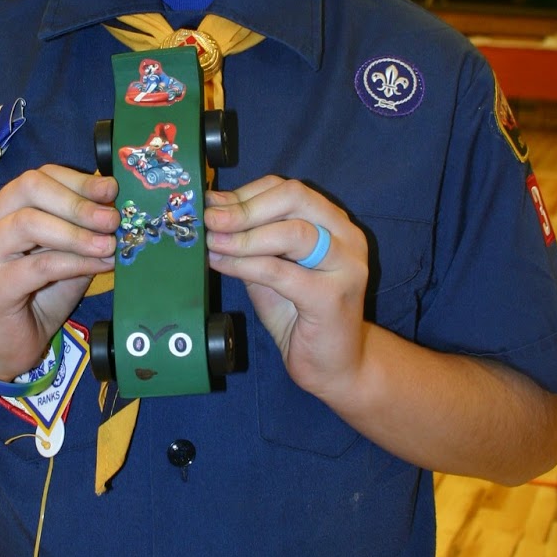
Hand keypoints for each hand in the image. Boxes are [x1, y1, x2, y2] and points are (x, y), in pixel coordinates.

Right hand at [0, 165, 117, 381]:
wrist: (8, 344)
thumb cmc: (38, 294)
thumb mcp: (67, 253)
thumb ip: (84, 229)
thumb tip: (116, 206)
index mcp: (2, 209)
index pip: (39, 177)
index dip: (78, 181)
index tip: (112, 190)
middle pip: (30, 188)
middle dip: (77, 202)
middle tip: (112, 219)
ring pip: (30, 222)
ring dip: (77, 233)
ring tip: (108, 245)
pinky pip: (40, 265)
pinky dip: (76, 262)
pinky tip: (100, 266)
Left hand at [205, 175, 369, 398]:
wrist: (332, 367)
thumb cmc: (299, 315)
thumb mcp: (269, 270)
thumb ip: (249, 241)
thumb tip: (213, 210)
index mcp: (334, 223)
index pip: (288, 189)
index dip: (246, 193)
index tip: (212, 205)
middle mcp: (347, 237)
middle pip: (295, 198)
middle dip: (245, 208)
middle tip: (209, 220)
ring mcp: (345, 266)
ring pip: (291, 232)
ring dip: (244, 236)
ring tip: (212, 243)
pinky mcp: (333, 297)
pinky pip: (281, 272)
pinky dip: (246, 265)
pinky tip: (221, 264)